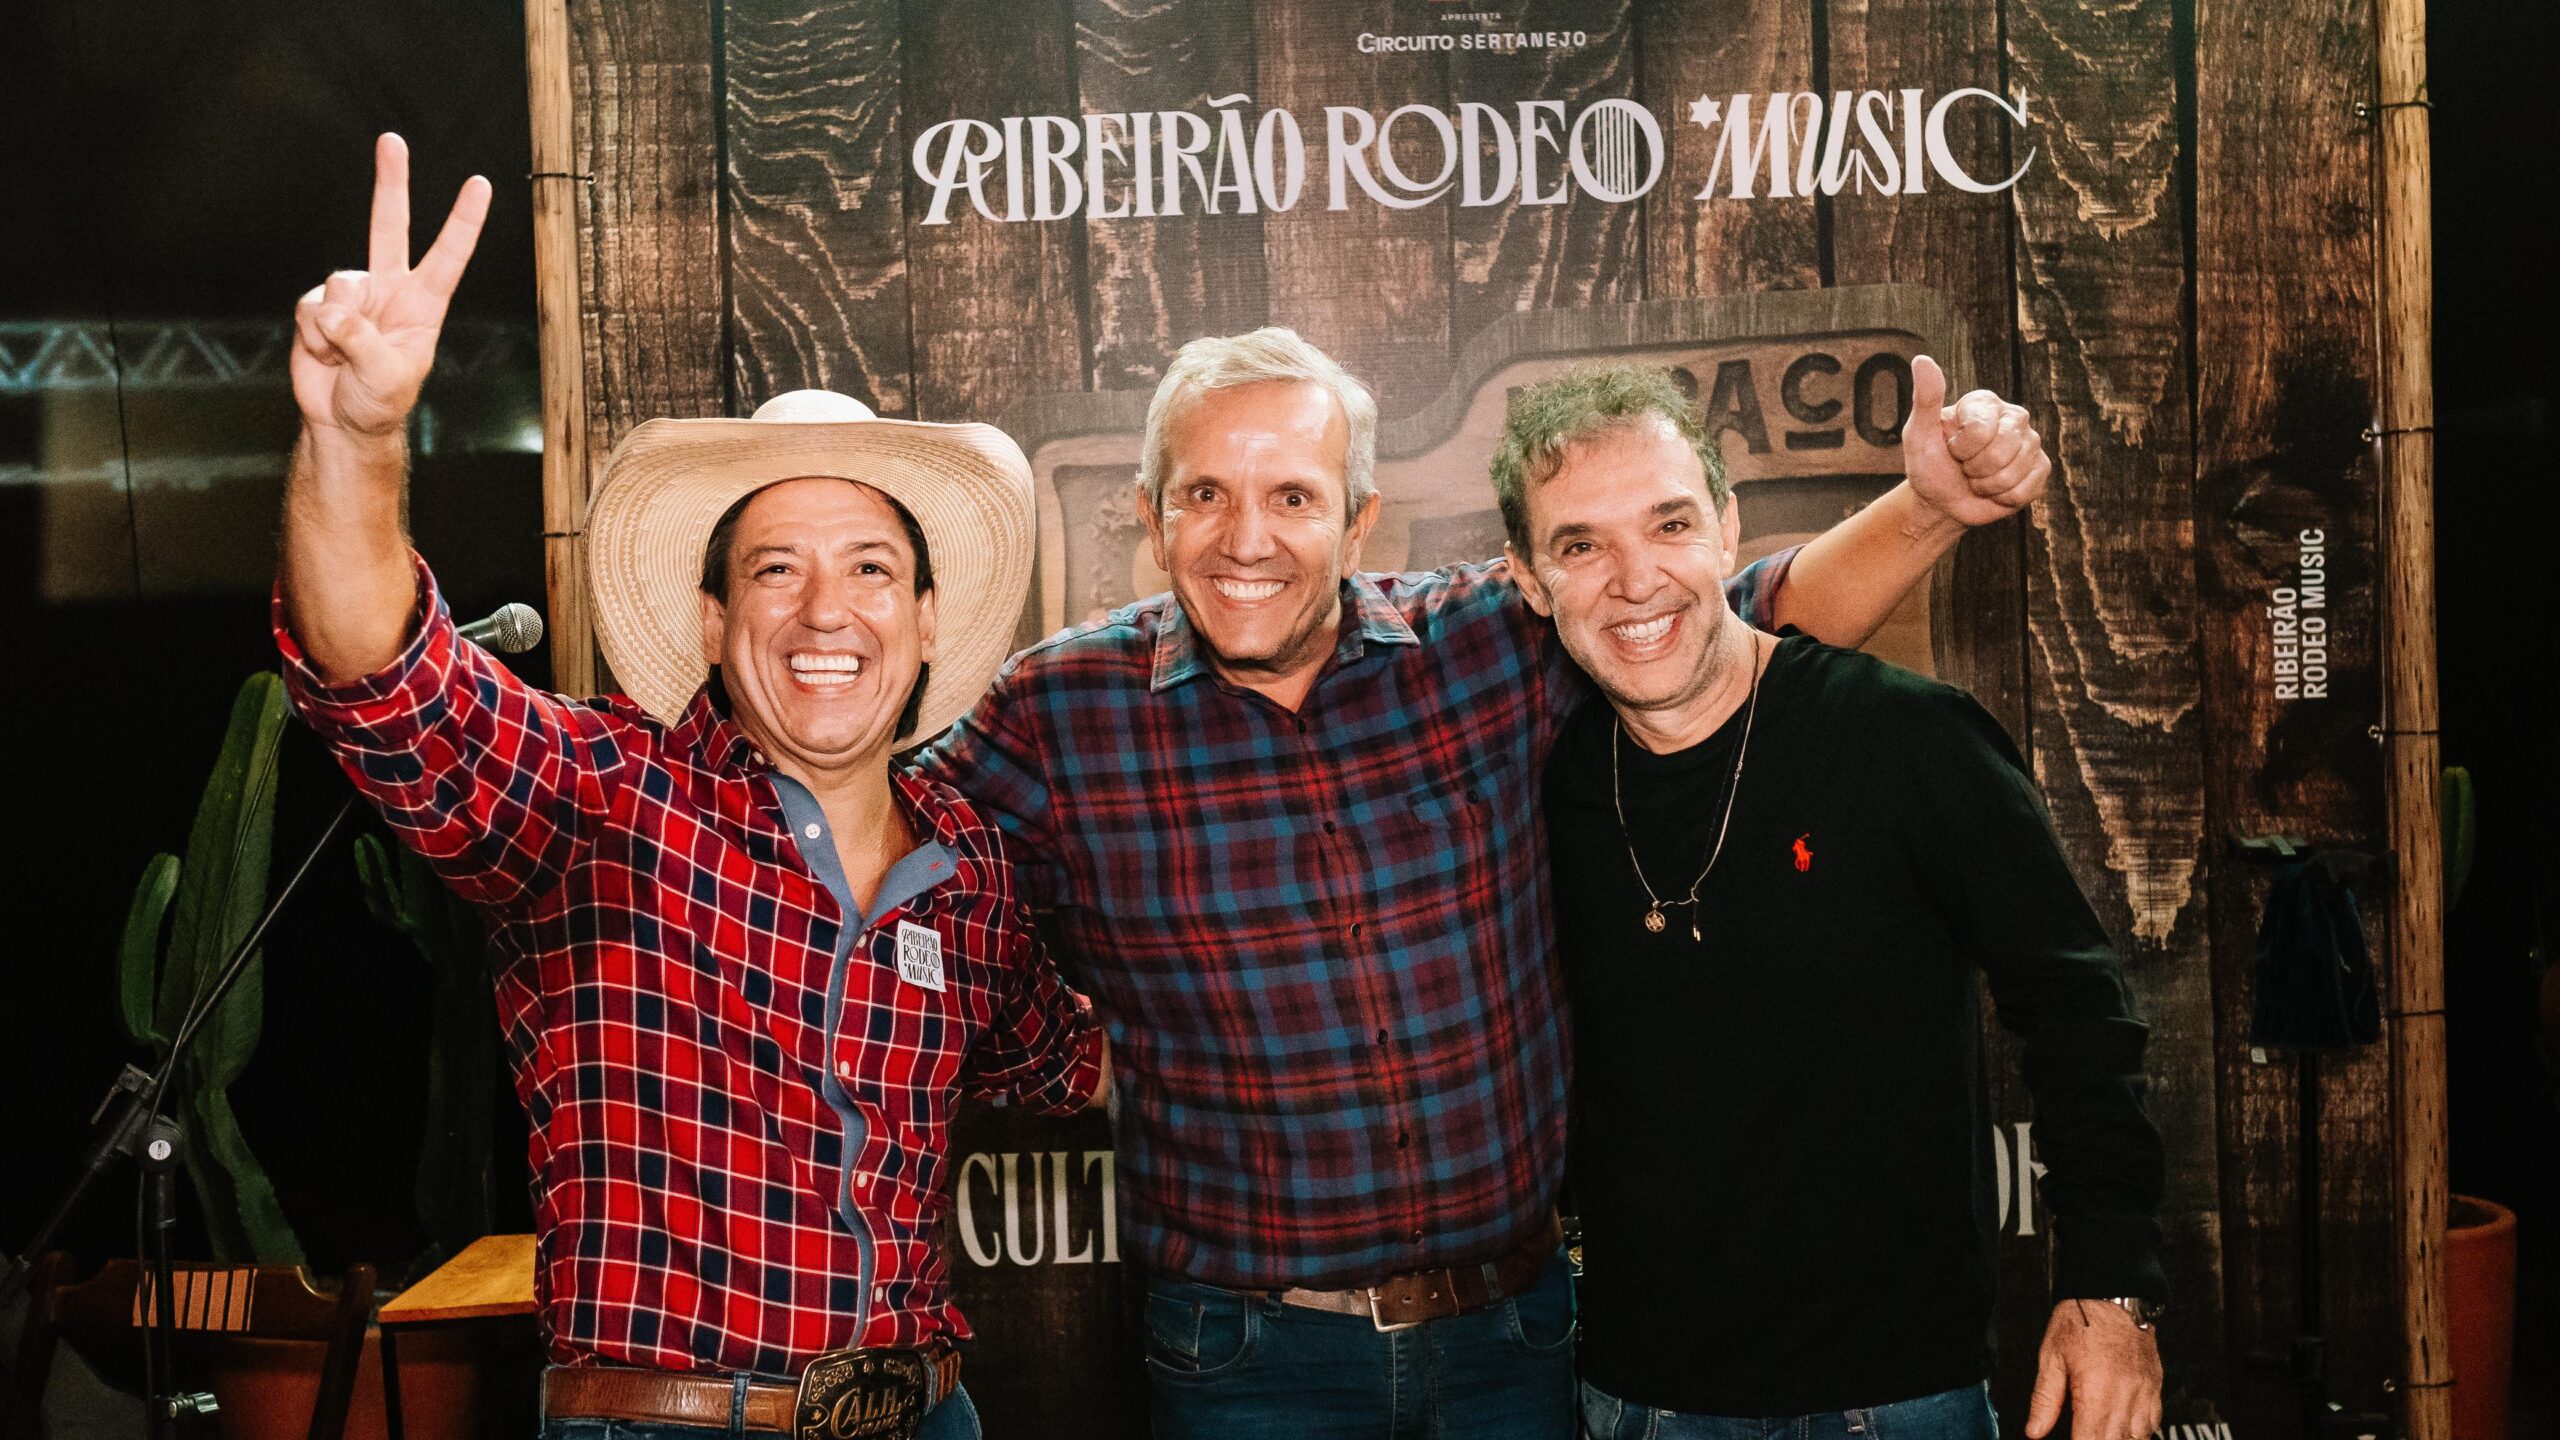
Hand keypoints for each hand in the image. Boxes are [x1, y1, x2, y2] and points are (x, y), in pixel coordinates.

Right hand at [290, 133, 491, 440]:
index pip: (448, 255)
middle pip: (389, 226)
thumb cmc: (379, 401)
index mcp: (424, 304)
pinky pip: (309, 308)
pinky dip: (312, 335)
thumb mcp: (385, 376)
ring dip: (335, 323)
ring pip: (339, 284)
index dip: (463, 220)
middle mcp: (390, 289)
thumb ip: (361, 339)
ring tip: (342, 355)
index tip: (480, 184)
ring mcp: (353, 296)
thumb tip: (331, 309)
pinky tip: (322, 354)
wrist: (342, 420)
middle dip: (390, 182)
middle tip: (392, 140)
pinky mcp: (318, 306)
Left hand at [1900, 354, 2050, 528]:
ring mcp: (2031, 442)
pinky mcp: (2041, 468)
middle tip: (1965, 467)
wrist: (1942, 500)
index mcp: (1986, 402)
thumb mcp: (1919, 433)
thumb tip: (1922, 360)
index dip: (1960, 449)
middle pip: (1999, 454)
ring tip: (1977, 478)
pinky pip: (2024, 490)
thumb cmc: (1929, 463)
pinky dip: (2002, 498)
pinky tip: (1995, 490)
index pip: (1980, 430)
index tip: (1951, 448)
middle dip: (1974, 470)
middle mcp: (2014, 416)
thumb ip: (1925, 398)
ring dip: (1986, 486)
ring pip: (2011, 475)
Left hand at [2025, 1299, 2163, 1439]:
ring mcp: (2144, 1393)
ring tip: (2101, 1434)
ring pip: (2138, 1438)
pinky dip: (2138, 1433)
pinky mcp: (2155, 1388)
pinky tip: (2123, 1431)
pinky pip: (2153, 1423)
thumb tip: (2035, 1431)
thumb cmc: (2080, 1321)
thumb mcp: (2051, 1357)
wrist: (2114, 1295)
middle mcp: (2125, 1396)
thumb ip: (2044, 1399)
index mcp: (2096, 1392)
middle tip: (2082, 1435)